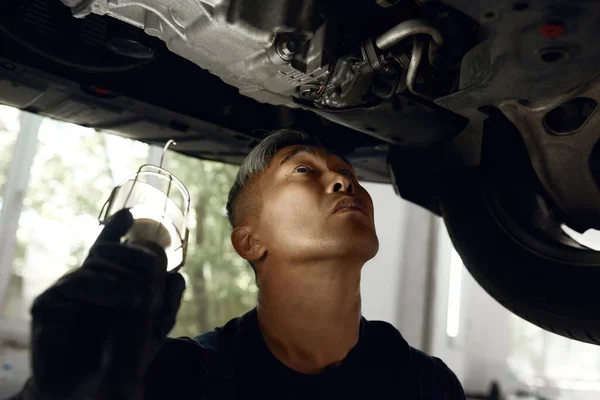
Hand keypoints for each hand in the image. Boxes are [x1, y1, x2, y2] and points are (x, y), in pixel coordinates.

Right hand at [27, 209, 185, 399]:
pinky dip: (104, 287)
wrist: (89, 391)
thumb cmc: (120, 360)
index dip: (116, 229)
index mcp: (108, 283)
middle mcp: (87, 282)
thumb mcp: (152, 330)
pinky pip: (78, 283)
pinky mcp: (49, 305)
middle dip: (137, 261)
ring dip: (125, 278)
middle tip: (152, 290)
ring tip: (141, 301)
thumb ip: (166, 303)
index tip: (128, 214)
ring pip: (97, 262)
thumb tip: (178, 276)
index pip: (111, 250)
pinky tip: (125, 298)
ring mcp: (67, 291)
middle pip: (109, 250)